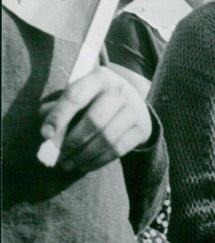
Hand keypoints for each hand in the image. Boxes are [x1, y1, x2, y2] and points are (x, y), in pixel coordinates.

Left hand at [39, 67, 153, 172]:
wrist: (133, 105)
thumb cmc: (96, 101)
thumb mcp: (80, 96)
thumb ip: (59, 110)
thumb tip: (48, 135)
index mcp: (99, 77)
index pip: (75, 97)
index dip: (59, 117)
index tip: (45, 135)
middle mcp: (120, 90)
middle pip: (94, 121)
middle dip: (73, 141)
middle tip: (59, 156)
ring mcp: (134, 110)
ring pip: (107, 139)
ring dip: (85, 155)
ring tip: (70, 164)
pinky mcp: (142, 129)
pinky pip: (118, 150)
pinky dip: (99, 161)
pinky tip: (86, 165)